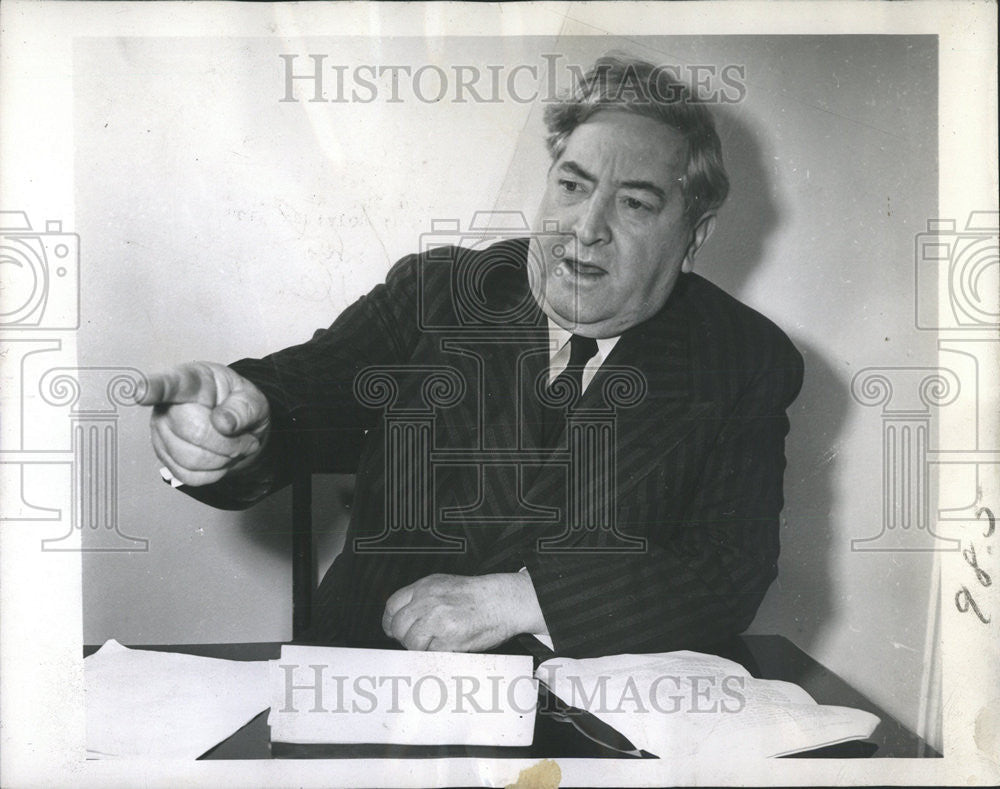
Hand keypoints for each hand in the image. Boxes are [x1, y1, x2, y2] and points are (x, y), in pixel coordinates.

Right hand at [134, 361, 270, 486]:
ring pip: (191, 459)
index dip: (154, 389)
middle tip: (246, 439)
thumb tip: (222, 424)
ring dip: (223, 459)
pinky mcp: (164, 457)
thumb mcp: (252, 398)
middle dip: (228, 443)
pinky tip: (220, 457)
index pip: (170, 384)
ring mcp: (161, 433)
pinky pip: (190, 476)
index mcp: (191, 381)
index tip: (142, 393)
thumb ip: (243, 407)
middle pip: (193, 432)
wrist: (236, 425)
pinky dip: (214, 473)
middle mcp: (167, 406)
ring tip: (234, 447)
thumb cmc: (238, 403)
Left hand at [382, 572, 546, 651]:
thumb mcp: (444, 584)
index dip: (391, 622)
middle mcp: (428, 601)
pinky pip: (430, 653)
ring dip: (420, 648)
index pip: (392, 606)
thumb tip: (405, 616)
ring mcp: (438, 619)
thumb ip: (422, 598)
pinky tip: (449, 647)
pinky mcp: (449, 638)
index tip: (395, 630)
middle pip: (399, 627)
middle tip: (418, 640)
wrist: (503, 600)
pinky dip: (437, 654)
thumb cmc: (478, 595)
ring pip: (411, 643)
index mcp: (425, 587)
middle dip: (405, 637)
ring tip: (436, 644)